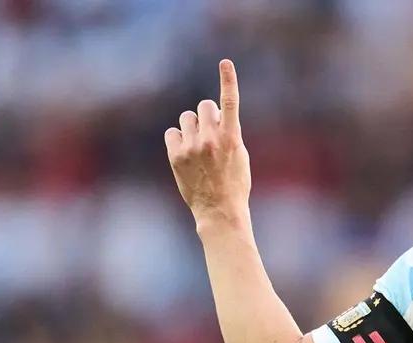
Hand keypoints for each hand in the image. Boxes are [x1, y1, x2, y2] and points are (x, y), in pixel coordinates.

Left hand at [165, 60, 251, 225]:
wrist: (219, 210)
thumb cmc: (235, 183)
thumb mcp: (240, 156)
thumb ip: (229, 133)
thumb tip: (214, 117)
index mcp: (231, 138)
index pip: (229, 102)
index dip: (228, 80)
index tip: (225, 62)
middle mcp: (211, 138)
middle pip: (204, 106)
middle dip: (207, 115)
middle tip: (210, 133)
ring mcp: (191, 146)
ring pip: (187, 118)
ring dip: (192, 127)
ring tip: (198, 146)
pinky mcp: (175, 155)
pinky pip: (172, 132)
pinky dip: (178, 139)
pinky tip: (185, 154)